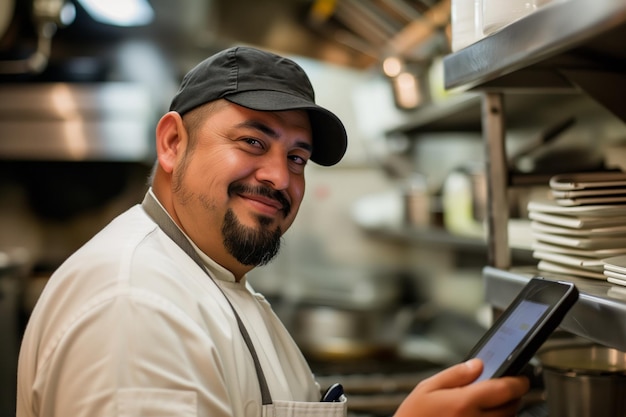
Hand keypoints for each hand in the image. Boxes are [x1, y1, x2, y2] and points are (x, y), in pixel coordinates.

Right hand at [395, 358, 529, 416]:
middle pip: (511, 407)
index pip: (505, 389)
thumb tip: (477, 364)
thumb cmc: (413, 416)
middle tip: (503, 388)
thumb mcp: (427, 387)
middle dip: (512, 396)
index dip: (518, 382)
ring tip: (490, 404)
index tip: (521, 378)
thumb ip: (455, 374)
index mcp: (464, 402)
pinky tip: (482, 416)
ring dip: (506, 411)